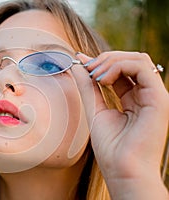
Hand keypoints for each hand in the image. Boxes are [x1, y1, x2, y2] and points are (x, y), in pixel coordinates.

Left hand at [72, 51, 168, 198]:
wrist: (123, 171)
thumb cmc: (111, 148)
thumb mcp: (94, 110)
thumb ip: (88, 87)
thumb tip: (78, 63)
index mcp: (134, 99)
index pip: (121, 70)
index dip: (101, 63)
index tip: (80, 62)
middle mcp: (146, 95)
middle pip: (130, 60)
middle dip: (105, 59)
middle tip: (86, 67)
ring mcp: (154, 96)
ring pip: (138, 59)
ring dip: (111, 60)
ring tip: (94, 74)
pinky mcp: (158, 98)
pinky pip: (143, 68)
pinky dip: (119, 66)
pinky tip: (103, 79)